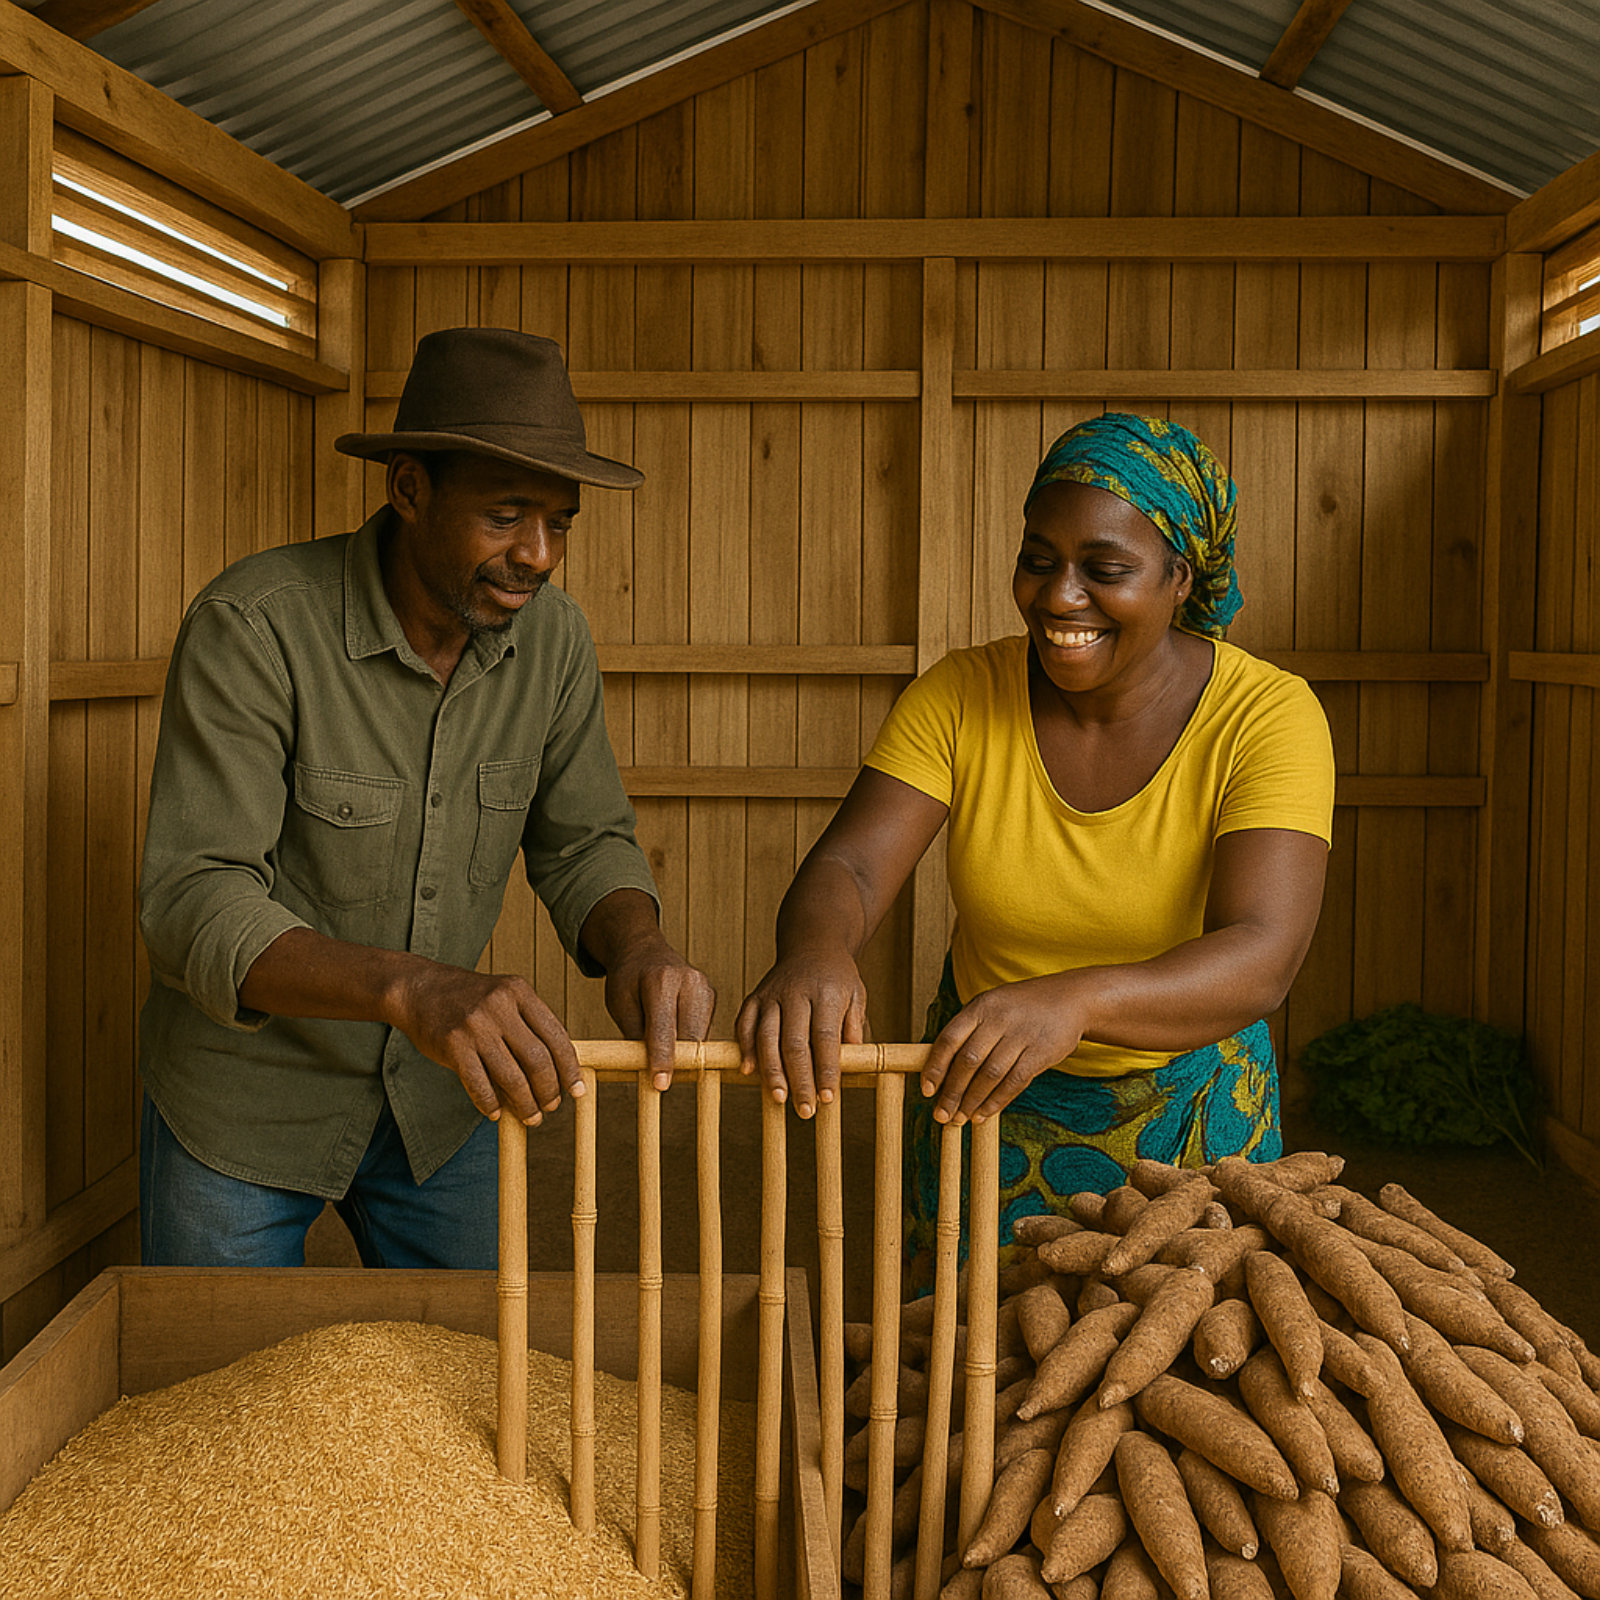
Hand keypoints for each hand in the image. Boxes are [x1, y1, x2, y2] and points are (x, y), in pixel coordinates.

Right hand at [388, 961, 581, 1125]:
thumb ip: (528, 1024)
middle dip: (549, 1090)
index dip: (569, 1068)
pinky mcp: (453, 1044)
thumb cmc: (467, 998)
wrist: (418, 988)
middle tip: (552, 1107)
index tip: (576, 1089)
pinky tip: (495, 1113)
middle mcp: (500, 1006)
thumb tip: (557, 1069)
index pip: (556, 1035)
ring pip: (512, 1077)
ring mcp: (475, 1025)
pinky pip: (479, 1084)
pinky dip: (490, 1104)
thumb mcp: (504, 997)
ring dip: (525, 1104)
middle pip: (537, 1059)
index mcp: (519, 992)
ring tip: (530, 1117)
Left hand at [602, 935, 716, 1089]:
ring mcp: (705, 987)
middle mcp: (689, 981)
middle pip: (690, 1036)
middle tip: (659, 1079)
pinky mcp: (711, 995)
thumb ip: (636, 1036)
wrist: (643, 950)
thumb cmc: (628, 979)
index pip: (664, 1029)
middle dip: (677, 1062)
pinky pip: (704, 1030)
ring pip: (700, 1037)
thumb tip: (650, 1071)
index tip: (661, 1084)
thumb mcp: (620, 1006)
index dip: (662, 1060)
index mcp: (661, 981)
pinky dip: (689, 1040)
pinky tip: (674, 1034)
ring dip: (684, 1053)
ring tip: (664, 1052)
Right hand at [735, 949, 868, 1117]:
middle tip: (805, 1110)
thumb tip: (850, 1061)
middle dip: (799, 1079)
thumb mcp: (856, 995)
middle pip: (794, 1042)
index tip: (828, 1098)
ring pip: (766, 1037)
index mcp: (825, 992)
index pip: (825, 1037)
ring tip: (778, 1098)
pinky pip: (745, 1024)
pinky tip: (747, 1071)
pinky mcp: (754, 997)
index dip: (825, 1070)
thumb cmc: (838, 977)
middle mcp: (795, 993)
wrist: (812, 944)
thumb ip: (853, 1026)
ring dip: (771, 1071)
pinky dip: (745, 1048)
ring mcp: (771, 994)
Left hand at [921, 974, 1085, 1125]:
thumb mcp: (994, 1006)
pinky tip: (984, 1114)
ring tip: (960, 1118)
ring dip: (972, 1101)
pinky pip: (1014, 1082)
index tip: (927, 1090)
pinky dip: (996, 1101)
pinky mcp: (1041, 1052)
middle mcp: (998, 1019)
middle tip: (942, 1114)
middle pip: (968, 1061)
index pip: (949, 1039)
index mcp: (981, 1006)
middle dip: (952, 1092)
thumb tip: (941, 1069)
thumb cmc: (1024, 1007)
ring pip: (990, 1075)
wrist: (1072, 999)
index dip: (935, 1067)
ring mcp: (1021, 1035)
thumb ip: (970, 1031)